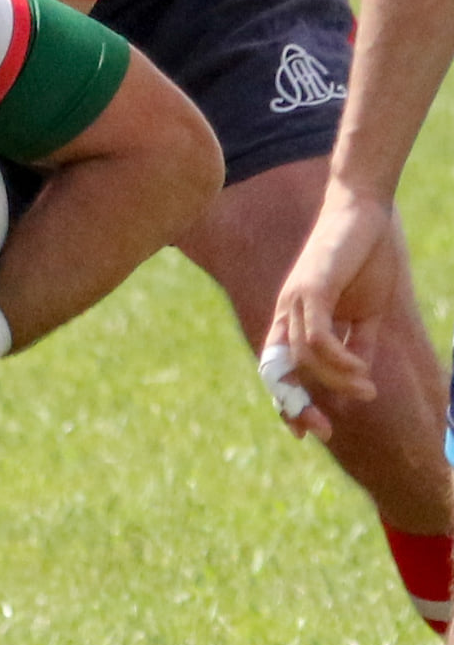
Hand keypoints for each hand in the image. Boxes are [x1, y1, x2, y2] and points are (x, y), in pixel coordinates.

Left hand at [263, 184, 398, 440]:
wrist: (366, 212)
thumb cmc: (365, 258)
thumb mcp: (367, 312)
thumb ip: (360, 345)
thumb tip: (360, 382)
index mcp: (295, 319)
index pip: (281, 369)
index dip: (289, 402)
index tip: (311, 432)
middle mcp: (286, 313)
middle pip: (277, 371)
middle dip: (294, 406)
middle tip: (323, 431)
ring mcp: (293, 300)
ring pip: (304, 357)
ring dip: (336, 380)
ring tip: (367, 390)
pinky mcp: (309, 289)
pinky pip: (315, 337)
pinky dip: (337, 359)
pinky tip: (360, 371)